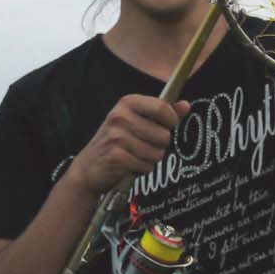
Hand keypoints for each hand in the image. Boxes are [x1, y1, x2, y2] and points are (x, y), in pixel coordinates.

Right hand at [68, 95, 190, 195]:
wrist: (88, 167)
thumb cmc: (116, 142)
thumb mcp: (137, 121)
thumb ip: (163, 113)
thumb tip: (186, 105)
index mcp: (127, 103)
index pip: (162, 108)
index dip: (171, 121)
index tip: (166, 126)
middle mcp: (120, 118)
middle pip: (164, 136)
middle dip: (159, 146)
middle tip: (142, 146)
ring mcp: (117, 138)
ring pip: (157, 154)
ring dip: (150, 159)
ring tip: (134, 155)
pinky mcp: (117, 158)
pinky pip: (147, 167)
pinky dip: (141, 169)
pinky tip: (129, 165)